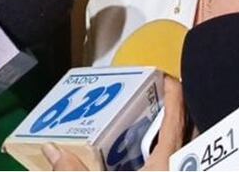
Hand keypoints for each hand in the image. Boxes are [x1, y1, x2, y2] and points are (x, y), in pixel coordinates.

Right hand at [41, 77, 189, 171]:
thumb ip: (73, 170)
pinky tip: (145, 158)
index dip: (173, 93)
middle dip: (175, 112)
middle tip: (159, 96)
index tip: (166, 75)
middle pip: (186, 131)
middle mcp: (178, 169)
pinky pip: (174, 165)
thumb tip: (52, 149)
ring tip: (152, 124)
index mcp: (166, 164)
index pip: (176, 118)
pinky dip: (163, 155)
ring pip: (182, 151)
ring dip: (170, 136)